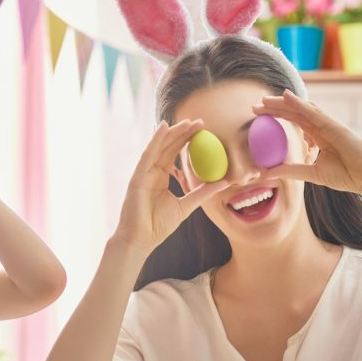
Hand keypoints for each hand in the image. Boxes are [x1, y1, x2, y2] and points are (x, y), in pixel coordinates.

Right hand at [114, 120, 229, 254]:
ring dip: (172, 132)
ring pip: (159, 147)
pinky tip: (163, 127)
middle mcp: (151, 172)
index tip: (203, 130)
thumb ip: (202, 193)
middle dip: (183, 132)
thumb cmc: (158, 225)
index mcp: (161, 177)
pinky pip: (147, 155)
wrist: (142, 239)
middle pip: (168, 146)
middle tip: (200, 121)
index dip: (187, 140)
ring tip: (187, 121)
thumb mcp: (187, 206)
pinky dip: (155, 140)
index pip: (174, 154)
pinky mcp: (137, 177)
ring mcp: (143, 173)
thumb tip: (224, 183)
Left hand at [254, 90, 361, 196]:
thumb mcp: (311, 174)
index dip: (277, 117)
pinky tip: (287, 97)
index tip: (258, 117)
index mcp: (317, 137)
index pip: (294, 123)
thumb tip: (266, 174)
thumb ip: (290, 171)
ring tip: (265, 100)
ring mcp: (328, 125)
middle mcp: (321, 128)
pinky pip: (314, 113)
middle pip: (294, 113)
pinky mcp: (334, 126)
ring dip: (283, 103)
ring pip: (302, 109)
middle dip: (275, 108)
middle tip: (255, 107)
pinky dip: (300, 103)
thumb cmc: (346, 176)